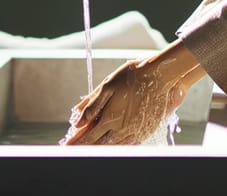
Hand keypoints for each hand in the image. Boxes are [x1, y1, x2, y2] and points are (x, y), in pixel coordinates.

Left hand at [62, 41, 204, 145]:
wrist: (160, 76)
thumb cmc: (134, 76)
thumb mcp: (109, 85)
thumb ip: (92, 104)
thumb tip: (77, 120)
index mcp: (110, 118)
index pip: (88, 137)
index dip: (76, 143)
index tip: (66, 147)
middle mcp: (121, 130)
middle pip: (99, 145)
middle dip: (86, 148)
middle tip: (75, 151)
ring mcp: (134, 132)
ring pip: (114, 147)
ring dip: (101, 149)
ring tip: (91, 150)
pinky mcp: (145, 132)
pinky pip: (128, 145)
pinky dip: (118, 147)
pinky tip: (114, 145)